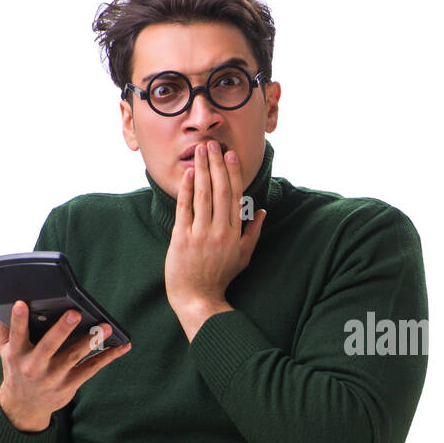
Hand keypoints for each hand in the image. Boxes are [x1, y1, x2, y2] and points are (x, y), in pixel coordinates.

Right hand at [0, 301, 130, 431]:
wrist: (24, 406)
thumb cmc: (17, 370)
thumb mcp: (5, 351)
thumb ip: (6, 328)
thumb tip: (6, 302)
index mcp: (17, 354)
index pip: (17, 335)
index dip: (18, 320)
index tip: (21, 304)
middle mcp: (35, 366)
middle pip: (49, 345)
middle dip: (62, 329)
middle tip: (75, 313)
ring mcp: (54, 376)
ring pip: (74, 356)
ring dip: (91, 341)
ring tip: (106, 327)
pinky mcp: (70, 384)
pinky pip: (91, 368)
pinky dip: (108, 357)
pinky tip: (122, 346)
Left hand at [165, 139, 266, 325]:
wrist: (198, 297)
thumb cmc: (220, 278)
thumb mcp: (243, 257)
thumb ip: (253, 233)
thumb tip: (261, 212)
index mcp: (234, 233)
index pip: (234, 195)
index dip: (232, 173)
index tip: (230, 155)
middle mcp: (218, 230)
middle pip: (218, 190)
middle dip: (216, 165)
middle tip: (213, 145)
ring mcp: (200, 234)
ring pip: (202, 195)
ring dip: (201, 171)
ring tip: (199, 152)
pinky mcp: (181, 238)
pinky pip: (184, 209)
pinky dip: (185, 190)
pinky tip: (187, 175)